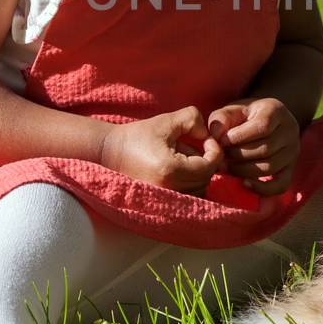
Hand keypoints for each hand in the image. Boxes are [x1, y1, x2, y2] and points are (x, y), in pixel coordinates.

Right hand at [99, 107, 222, 195]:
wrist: (108, 153)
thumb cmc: (137, 136)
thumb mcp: (166, 121)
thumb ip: (192, 120)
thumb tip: (207, 134)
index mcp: (171, 170)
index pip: (209, 167)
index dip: (214, 150)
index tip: (206, 139)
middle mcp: (169, 189)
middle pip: (206, 180)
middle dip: (207, 161)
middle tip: (197, 146)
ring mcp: (164, 200)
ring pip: (198, 191)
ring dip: (198, 174)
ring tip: (185, 157)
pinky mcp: (160, 204)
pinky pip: (187, 198)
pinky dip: (189, 184)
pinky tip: (180, 169)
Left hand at [207, 98, 299, 195]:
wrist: (263, 123)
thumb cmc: (243, 116)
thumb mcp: (232, 110)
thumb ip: (221, 119)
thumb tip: (216, 137)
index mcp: (276, 110)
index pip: (262, 126)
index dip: (239, 136)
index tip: (221, 141)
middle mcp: (290, 131)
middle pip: (265, 149)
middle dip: (238, 155)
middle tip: (221, 157)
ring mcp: (292, 151)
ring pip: (269, 167)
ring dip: (243, 171)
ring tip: (227, 167)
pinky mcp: (290, 169)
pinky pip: (280, 185)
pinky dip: (262, 189)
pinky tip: (244, 184)